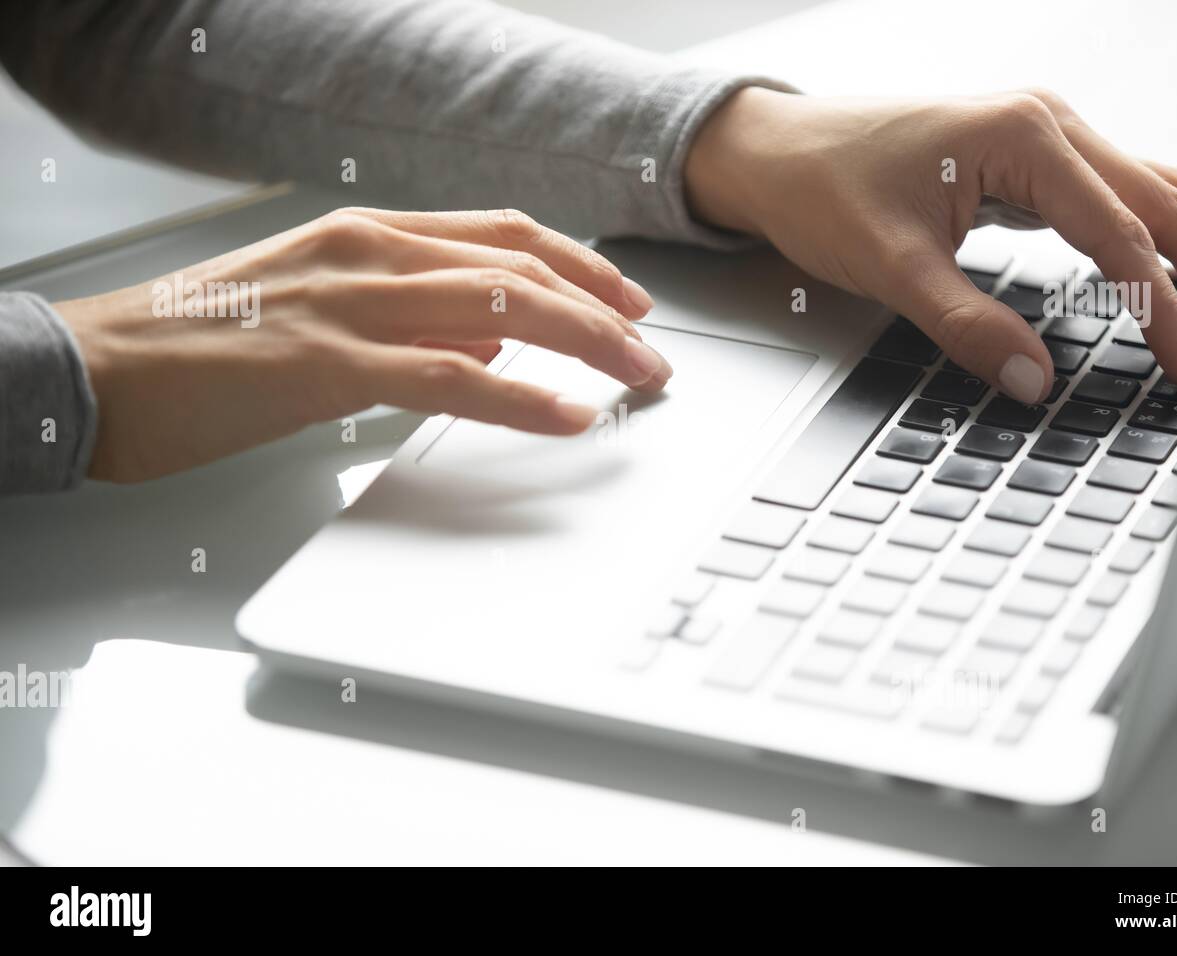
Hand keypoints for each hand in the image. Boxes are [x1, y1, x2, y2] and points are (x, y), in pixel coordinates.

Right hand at [56, 207, 667, 481]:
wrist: (98, 367)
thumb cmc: (205, 343)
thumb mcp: (323, 310)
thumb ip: (411, 319)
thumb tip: (492, 345)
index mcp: (369, 236)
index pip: (504, 236)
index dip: (580, 265)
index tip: (628, 300)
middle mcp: (369, 253)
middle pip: (521, 266)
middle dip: (603, 308)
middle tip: (652, 351)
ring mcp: (350, 301)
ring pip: (502, 309)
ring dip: (585, 344)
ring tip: (637, 378)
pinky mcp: (326, 363)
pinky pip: (448, 377)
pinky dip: (519, 397)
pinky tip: (567, 415)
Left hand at [685, 87, 1176, 402]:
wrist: (777, 152)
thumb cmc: (824, 189)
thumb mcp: (892, 268)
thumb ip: (967, 326)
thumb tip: (1034, 380)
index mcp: (1025, 137)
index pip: (1122, 235)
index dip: (1160, 308)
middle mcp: (1048, 123)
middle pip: (1163, 199)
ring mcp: (1041, 135)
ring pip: (1150, 188)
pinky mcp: (1026, 157)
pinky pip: (1112, 192)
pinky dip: (1151, 233)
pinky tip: (1168, 271)